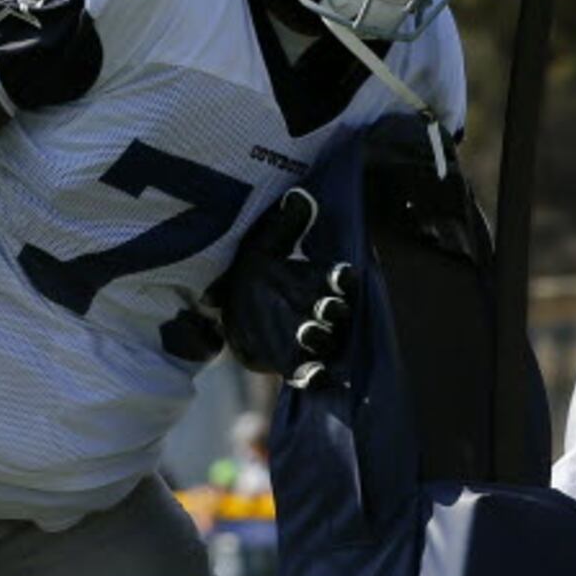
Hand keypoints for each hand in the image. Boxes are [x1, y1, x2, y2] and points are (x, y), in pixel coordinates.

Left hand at [213, 188, 354, 390]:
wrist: (236, 306)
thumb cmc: (258, 270)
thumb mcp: (265, 245)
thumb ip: (285, 224)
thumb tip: (300, 198)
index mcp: (319, 280)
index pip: (338, 279)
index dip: (340, 278)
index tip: (340, 276)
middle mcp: (320, 310)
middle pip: (335, 312)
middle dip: (332, 311)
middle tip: (325, 308)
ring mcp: (309, 339)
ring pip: (326, 342)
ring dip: (320, 340)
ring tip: (309, 333)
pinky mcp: (292, 363)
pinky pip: (310, 373)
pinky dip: (315, 376)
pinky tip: (316, 378)